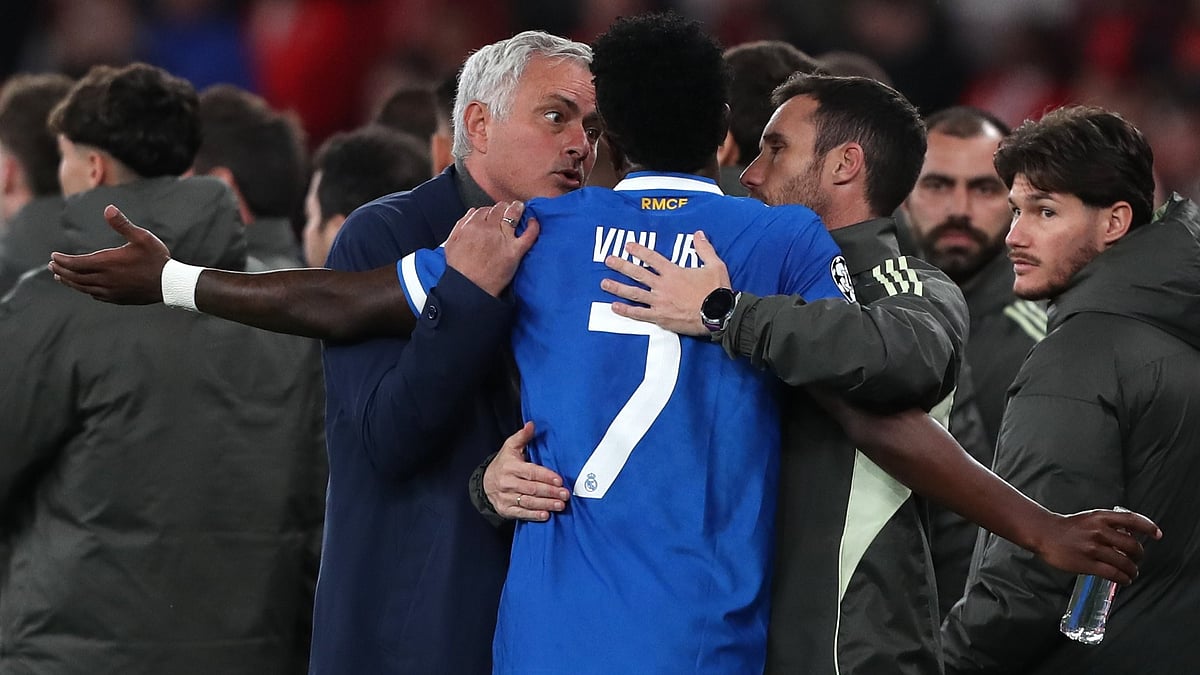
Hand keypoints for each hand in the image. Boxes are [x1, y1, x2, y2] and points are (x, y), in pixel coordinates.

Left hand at [48, 205, 169, 303]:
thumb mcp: (142, 237)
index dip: (62, 260)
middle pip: (75, 276)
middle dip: (61, 270)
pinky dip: (85, 290)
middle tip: (53, 265)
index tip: (53, 256)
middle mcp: (105, 279)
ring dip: (69, 281)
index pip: (76, 263)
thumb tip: (108, 208)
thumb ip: (122, 224)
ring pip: (82, 287)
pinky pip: (95, 295)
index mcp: (107, 263)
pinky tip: (84, 287)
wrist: (170, 284)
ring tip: (61, 277)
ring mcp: (110, 291)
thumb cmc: (156, 258)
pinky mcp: (117, 298)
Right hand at [445, 201, 538, 296]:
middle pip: (499, 210)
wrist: (470, 288)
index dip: (489, 211)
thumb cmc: (459, 270)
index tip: (492, 215)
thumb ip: (459, 226)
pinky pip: (528, 235)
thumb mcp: (451, 244)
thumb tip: (470, 213)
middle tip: (507, 209)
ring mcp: (503, 239)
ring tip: (520, 208)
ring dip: (517, 209)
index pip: (484, 210)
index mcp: (472, 226)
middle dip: (503, 207)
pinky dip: (533, 226)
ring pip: (512, 215)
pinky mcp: (515, 251)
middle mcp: (488, 229)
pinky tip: (533, 222)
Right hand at [484, 422, 569, 521]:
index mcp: (510, 467)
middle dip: (550, 492)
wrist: (485, 482)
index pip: (531, 472)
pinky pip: (521, 513)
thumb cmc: (503, 463)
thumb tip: (531, 425)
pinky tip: (545, 515)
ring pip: (528, 502)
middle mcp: (507, 483)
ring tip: (560, 505)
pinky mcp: (505, 509)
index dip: (546, 476)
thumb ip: (522, 436)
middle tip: (565, 494)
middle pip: (532, 488)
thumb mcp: (510, 447)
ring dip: (546, 504)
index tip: (559, 480)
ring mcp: (505, 497)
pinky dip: (534, 515)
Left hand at [600, 230, 730, 335]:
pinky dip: (626, 311)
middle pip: (637, 273)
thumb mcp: (715, 265)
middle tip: (608, 260)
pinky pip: (639, 314)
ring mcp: (660, 302)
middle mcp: (663, 285)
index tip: (627, 246)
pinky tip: (614, 307)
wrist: (719, 314)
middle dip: (621, 266)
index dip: (639, 250)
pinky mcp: (660, 317)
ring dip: (618, 287)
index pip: (652, 258)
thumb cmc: (718, 290)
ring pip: (634, 293)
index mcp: (674, 272)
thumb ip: (704, 249)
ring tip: (604, 283)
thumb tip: (699, 234)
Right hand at [1035, 508, 1160, 583]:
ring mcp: (1092, 548)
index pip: (1132, 520)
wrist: (1045, 533)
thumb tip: (1131, 535)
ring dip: (1132, 570)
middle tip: (1137, 560)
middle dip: (1139, 556)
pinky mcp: (1087, 563)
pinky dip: (1123, 579)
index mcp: (1101, 517)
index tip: (1157, 535)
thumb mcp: (1090, 518)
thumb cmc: (1068, 527)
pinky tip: (1123, 579)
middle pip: (1132, 546)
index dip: (1148, 527)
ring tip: (1131, 573)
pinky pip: (1113, 574)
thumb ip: (1109, 524)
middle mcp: (1098, 531)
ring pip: (1124, 562)